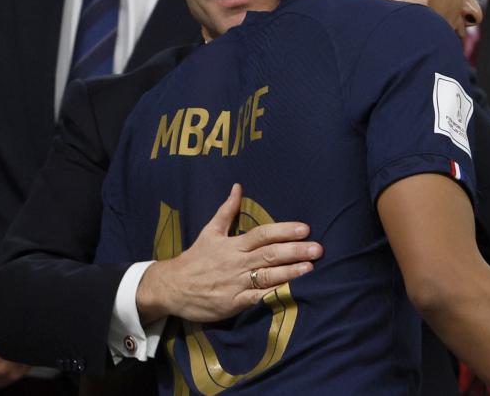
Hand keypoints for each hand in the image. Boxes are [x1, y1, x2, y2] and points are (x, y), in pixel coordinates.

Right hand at [136, 183, 322, 324]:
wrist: (172, 286)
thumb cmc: (195, 258)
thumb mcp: (210, 231)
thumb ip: (226, 210)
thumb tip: (238, 187)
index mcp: (233, 244)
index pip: (263, 234)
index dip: (284, 230)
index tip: (304, 228)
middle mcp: (237, 262)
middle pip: (270, 254)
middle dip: (295, 251)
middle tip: (318, 248)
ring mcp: (237, 284)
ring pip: (267, 276)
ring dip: (290, 272)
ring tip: (310, 268)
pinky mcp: (235, 303)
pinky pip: (257, 299)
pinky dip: (273, 295)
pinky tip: (291, 292)